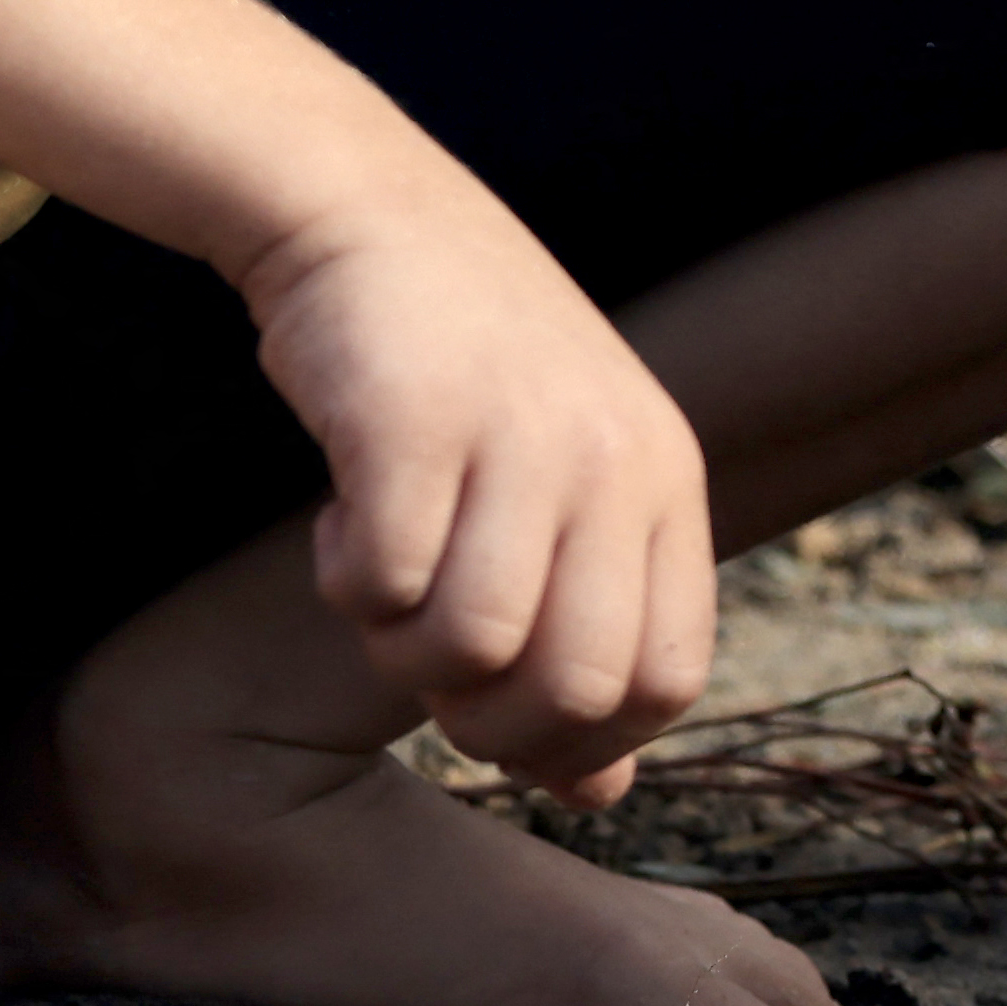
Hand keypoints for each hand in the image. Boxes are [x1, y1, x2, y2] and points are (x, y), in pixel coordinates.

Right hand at [235, 170, 716, 795]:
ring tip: (381, 577)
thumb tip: (602, 796)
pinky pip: (384, 581)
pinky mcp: (414, 416)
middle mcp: (613, 456)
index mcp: (664, 479)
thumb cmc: (465, 369)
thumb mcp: (569, 483)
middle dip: (486, 719)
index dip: (583, 739)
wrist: (366, 208)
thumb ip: (597, 625)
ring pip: (473, 647)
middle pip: (579, 684)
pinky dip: (345, 584)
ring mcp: (520, 432)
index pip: (670, 678)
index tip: (506, 722)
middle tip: (427, 663)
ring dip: (400, 649)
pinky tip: (336, 523)